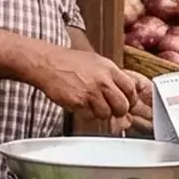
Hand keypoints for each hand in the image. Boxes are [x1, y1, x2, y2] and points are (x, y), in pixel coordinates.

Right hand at [29, 43, 148, 123]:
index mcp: (109, 69)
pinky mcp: (79, 102)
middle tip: (111, 109)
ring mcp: (91, 92)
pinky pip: (90, 116)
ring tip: (91, 105)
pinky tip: (81, 105)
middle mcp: (102, 80)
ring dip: (100, 113)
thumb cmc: (69, 62)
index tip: (126, 103)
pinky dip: (86, 114)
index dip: (130, 100)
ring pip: (107, 114)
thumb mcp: (96, 62)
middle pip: (122, 105)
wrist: (48, 63)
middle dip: (118, 111)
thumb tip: (124, 94)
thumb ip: (111, 77)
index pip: (131, 89)